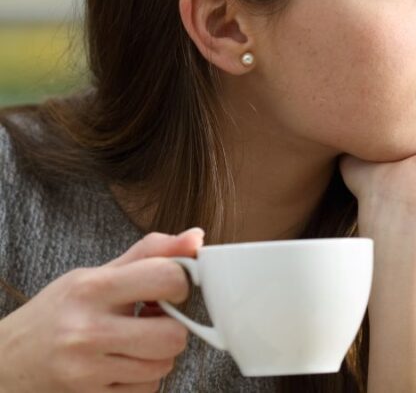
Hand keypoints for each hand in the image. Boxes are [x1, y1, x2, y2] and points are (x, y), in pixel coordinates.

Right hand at [0, 229, 203, 391]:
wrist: (5, 362)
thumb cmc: (56, 314)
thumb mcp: (94, 275)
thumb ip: (149, 254)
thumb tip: (196, 238)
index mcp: (92, 289)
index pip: (167, 277)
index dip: (180, 282)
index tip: (169, 288)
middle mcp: (87, 330)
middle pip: (173, 335)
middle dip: (172, 328)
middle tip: (152, 321)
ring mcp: (86, 369)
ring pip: (163, 366)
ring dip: (158, 355)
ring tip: (132, 343)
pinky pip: (147, 390)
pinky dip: (143, 378)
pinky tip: (121, 365)